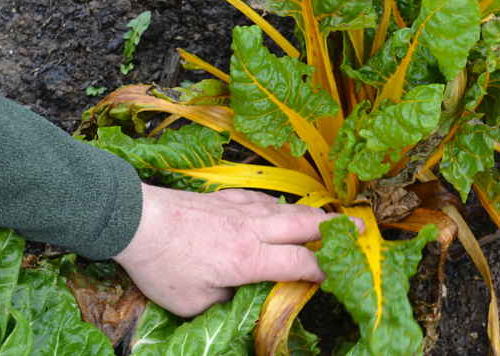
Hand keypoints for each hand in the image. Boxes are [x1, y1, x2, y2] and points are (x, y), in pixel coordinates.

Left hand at [113, 183, 354, 316]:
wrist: (137, 220)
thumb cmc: (163, 265)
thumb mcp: (193, 303)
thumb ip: (225, 302)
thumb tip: (242, 297)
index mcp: (248, 259)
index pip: (300, 262)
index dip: (324, 270)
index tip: (336, 276)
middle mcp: (253, 229)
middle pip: (305, 225)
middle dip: (337, 228)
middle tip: (361, 229)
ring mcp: (241, 209)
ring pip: (288, 208)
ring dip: (314, 215)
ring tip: (332, 219)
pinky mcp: (227, 197)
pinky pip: (265, 200)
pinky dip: (282, 206)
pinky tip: (282, 209)